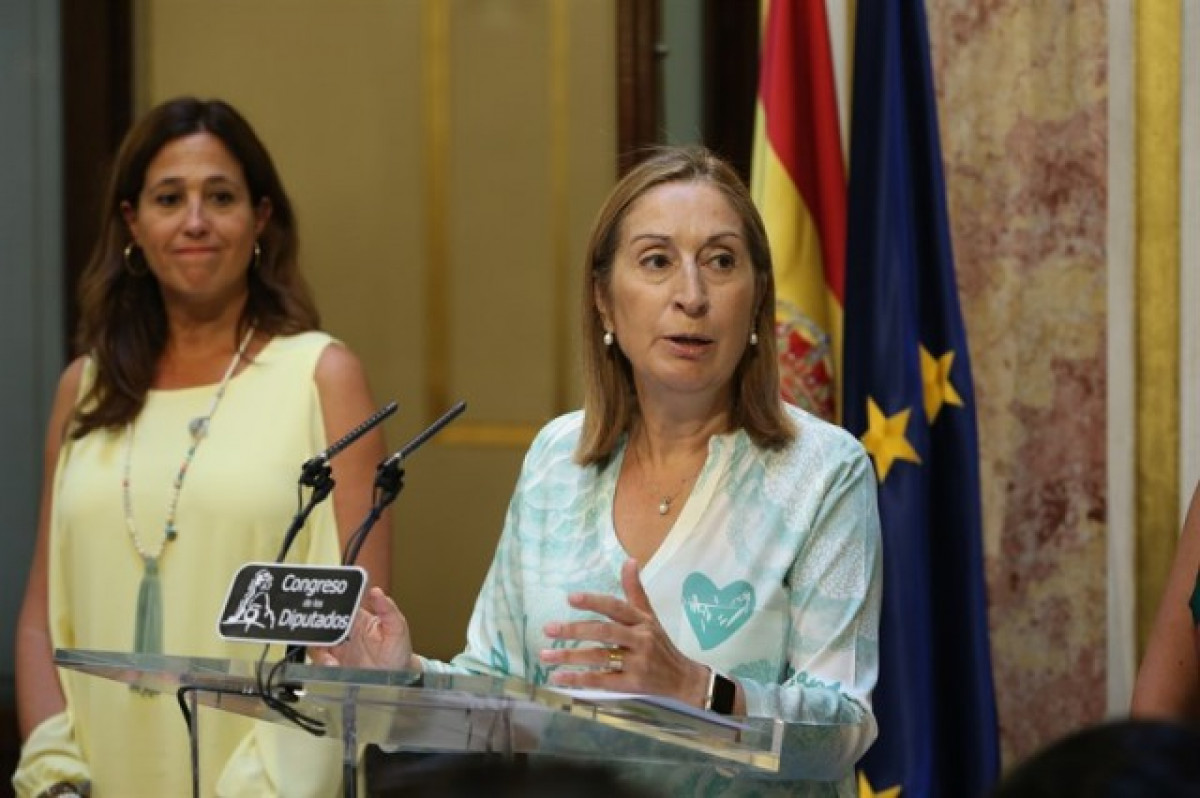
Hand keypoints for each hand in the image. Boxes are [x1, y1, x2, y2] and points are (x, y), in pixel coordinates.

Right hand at [309, 587, 416, 670]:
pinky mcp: (336, 664)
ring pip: (319, 642)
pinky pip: (321, 660)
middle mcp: (348, 632)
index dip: (333, 605)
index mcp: (361, 619)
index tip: (327, 607)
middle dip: (318, 628)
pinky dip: (322, 662)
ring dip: (320, 648)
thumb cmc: (399, 650)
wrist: (398, 678)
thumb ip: (388, 609)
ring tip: (331, 658)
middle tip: (323, 636)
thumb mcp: (398, 628)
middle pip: (325, 624)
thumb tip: (377, 591)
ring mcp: (340, 648)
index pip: (343, 606)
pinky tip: (332, 665)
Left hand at [539, 558, 709, 706]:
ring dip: (570, 656)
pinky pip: (602, 680)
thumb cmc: (660, 644)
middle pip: (604, 632)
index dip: (594, 601)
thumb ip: (635, 590)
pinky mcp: (632, 685)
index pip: (616, 607)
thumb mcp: (650, 615)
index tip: (570, 598)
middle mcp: (640, 640)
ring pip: (599, 657)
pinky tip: (559, 677)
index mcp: (642, 621)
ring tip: (545, 655)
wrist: (682, 678)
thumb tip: (629, 560)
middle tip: (548, 629)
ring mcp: (636, 663)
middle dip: (574, 630)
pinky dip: (579, 679)